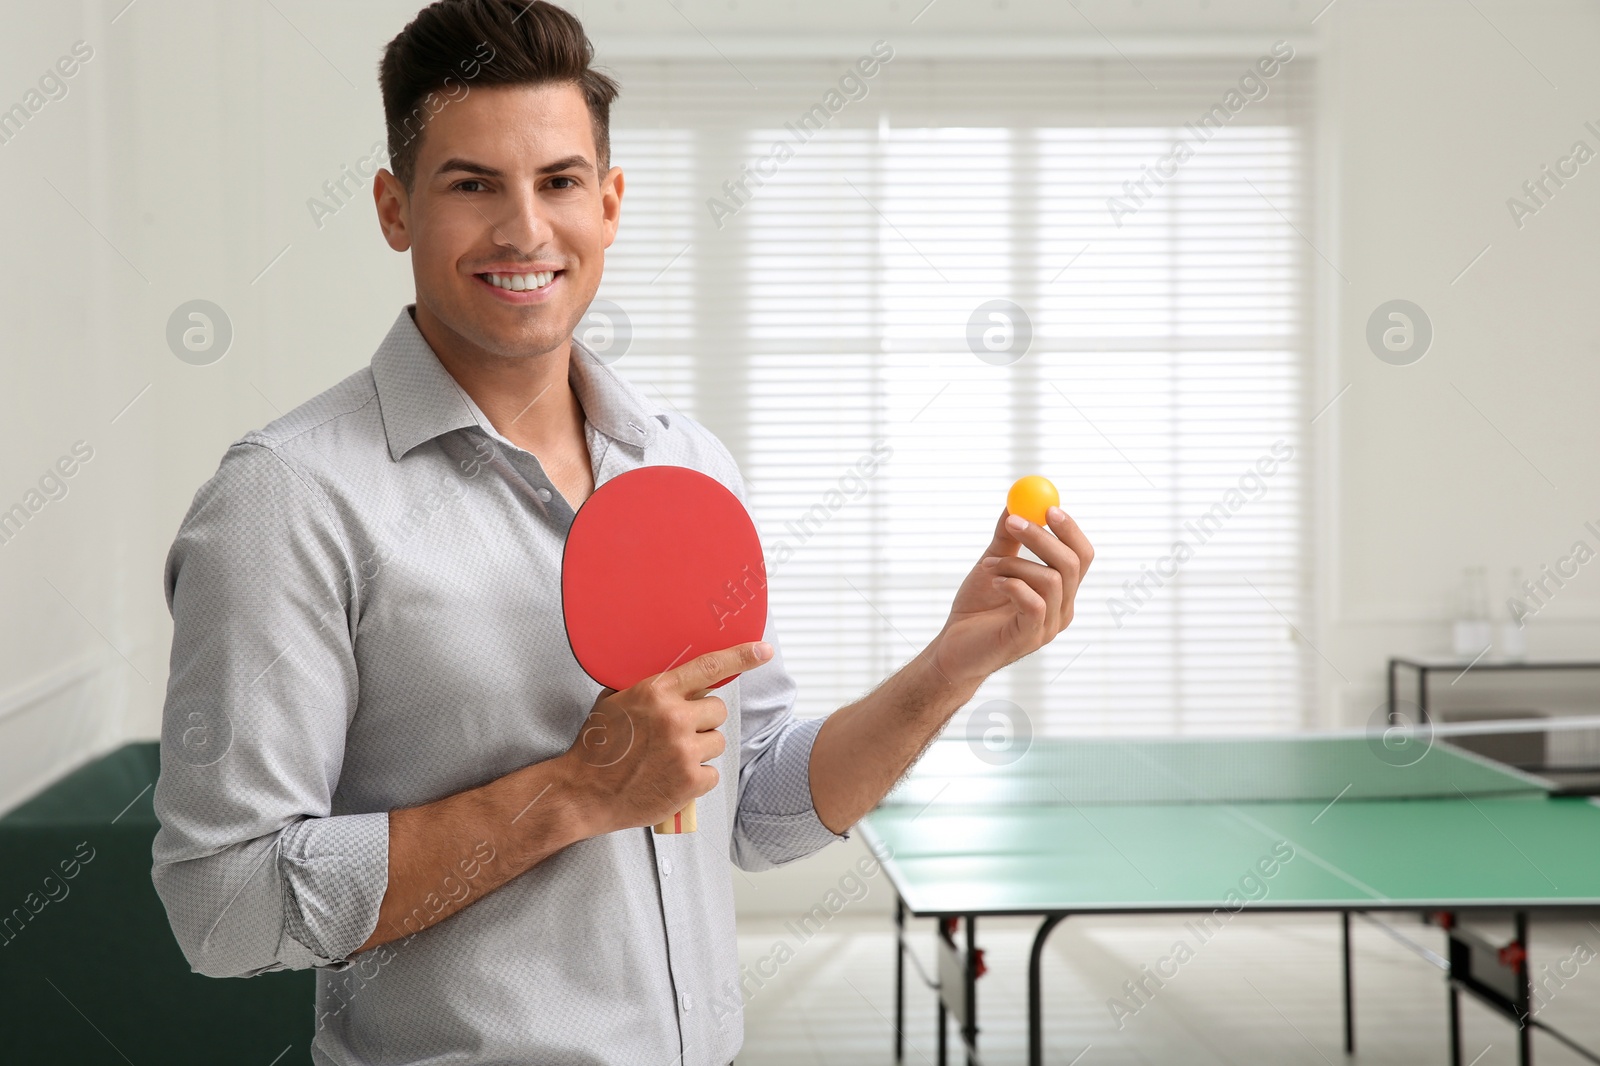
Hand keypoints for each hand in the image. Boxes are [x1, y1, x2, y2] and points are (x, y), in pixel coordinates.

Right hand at [561, 641, 772, 835]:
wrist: (584, 792)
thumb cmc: (597, 747)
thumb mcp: (615, 702)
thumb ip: (648, 688)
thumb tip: (675, 678)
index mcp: (656, 692)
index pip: (708, 667)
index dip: (740, 656)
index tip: (763, 650)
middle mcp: (674, 718)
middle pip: (718, 710)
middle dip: (704, 721)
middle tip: (679, 733)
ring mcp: (684, 751)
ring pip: (717, 741)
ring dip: (700, 749)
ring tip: (670, 758)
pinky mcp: (690, 781)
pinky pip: (712, 773)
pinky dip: (697, 778)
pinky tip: (672, 779)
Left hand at [928, 506, 1091, 687]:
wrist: (953, 648)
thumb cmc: (976, 609)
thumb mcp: (993, 563)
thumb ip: (1007, 537)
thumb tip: (1015, 502)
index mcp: (1060, 591)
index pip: (1081, 556)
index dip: (1069, 530)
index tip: (1047, 507)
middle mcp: (1062, 609)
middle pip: (1073, 565)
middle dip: (1043, 537)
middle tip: (1015, 521)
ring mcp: (1048, 627)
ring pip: (1051, 581)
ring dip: (1016, 564)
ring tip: (988, 566)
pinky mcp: (1029, 639)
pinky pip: (1034, 603)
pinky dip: (1013, 585)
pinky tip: (994, 582)